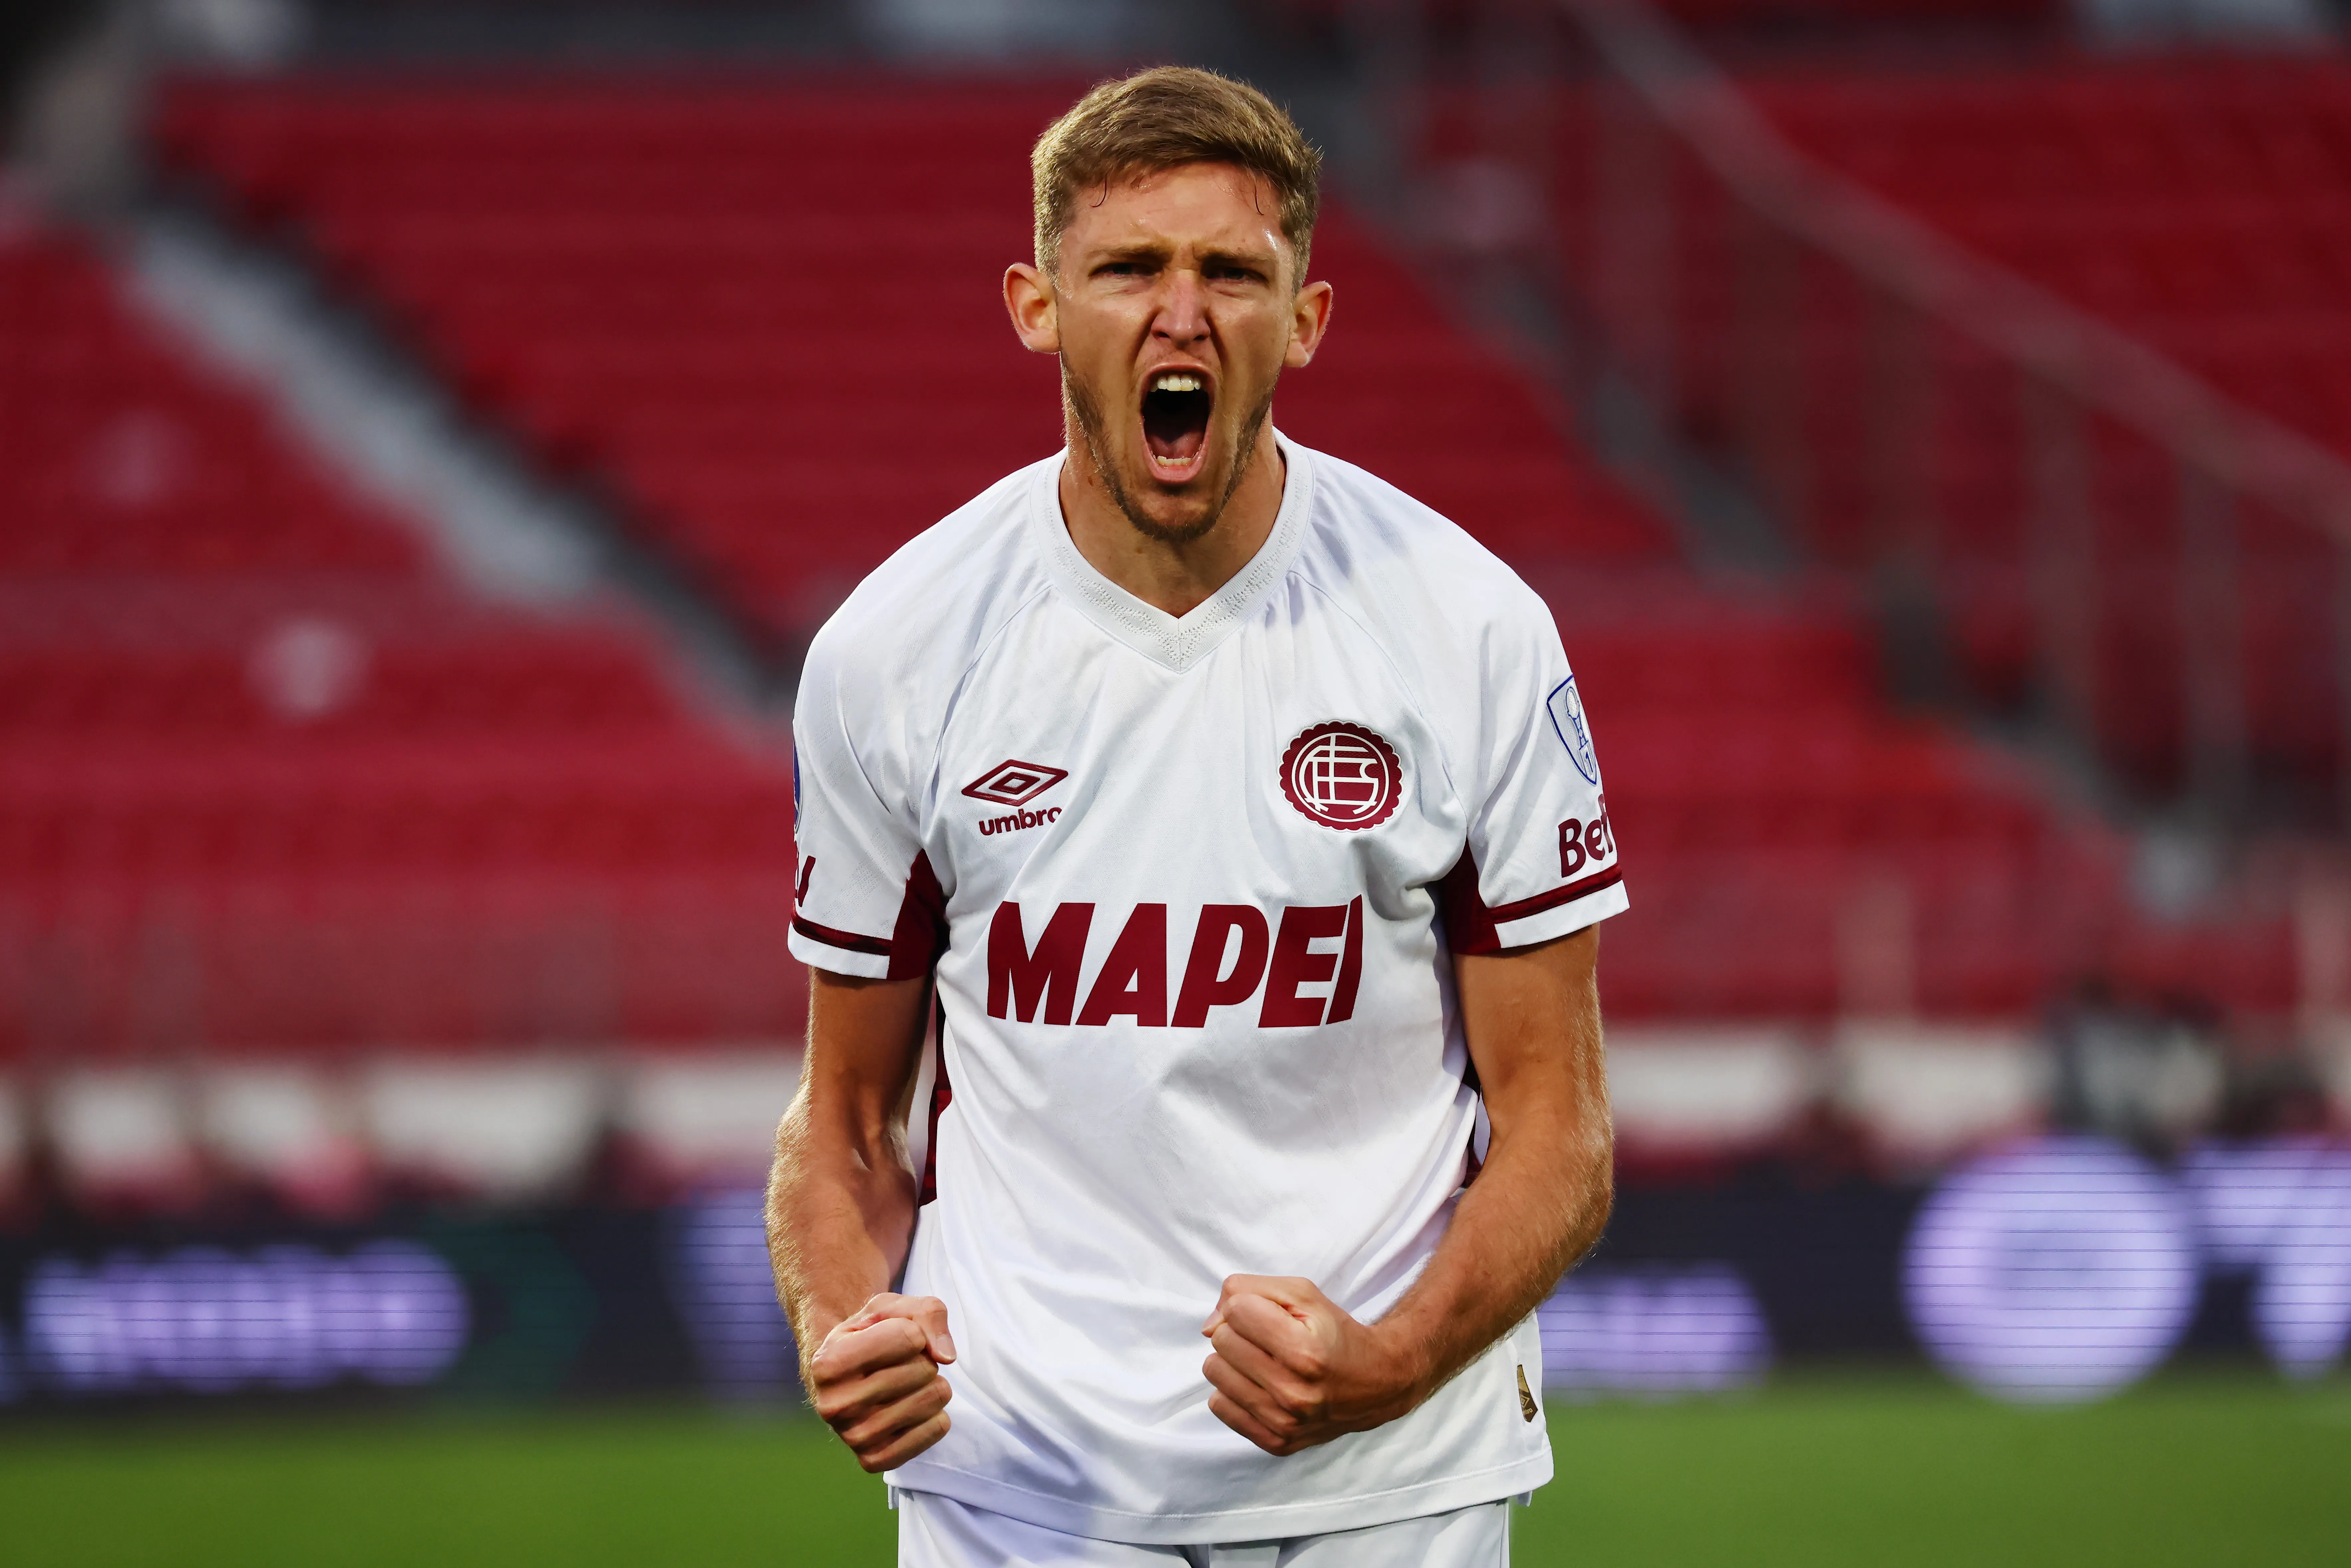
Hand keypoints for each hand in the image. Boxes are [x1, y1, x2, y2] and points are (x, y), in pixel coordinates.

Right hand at [808, 1293, 956, 1471]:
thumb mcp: (891, 1308)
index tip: (894, 1337)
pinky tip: (911, 1409)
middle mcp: (834, 1405)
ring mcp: (854, 1437)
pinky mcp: (875, 1460)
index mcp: (828, 1363)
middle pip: (924, 1368)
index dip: (913, 1330)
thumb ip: (927, 1313)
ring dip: (931, 1385)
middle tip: (900, 1364)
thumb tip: (946, 1357)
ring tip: (907, 1385)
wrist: (847, 1378)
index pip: (910, 1336)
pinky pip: (937, 1428)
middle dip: (923, 1358)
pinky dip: (935, 1414)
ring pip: (934, 1398)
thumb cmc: (871, 1336)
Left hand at [1200, 1275, 1424, 1456]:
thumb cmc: (1334, 1333)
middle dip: (1240, 1331)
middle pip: (1221, 1341)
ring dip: (1233, 1361)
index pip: (1236, 1311)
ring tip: (1263, 1361)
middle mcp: (1294, 1393)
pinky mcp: (1276, 1442)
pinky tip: (1261, 1385)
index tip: (1269, 1315)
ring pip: (1215, 1372)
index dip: (1250, 1306)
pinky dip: (1234, 1390)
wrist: (1375, 1383)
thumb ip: (1248, 1290)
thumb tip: (1207, 1325)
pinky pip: (1219, 1406)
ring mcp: (1284, 1423)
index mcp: (1305, 1352)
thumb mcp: (1302, 1294)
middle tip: (1268, 1339)